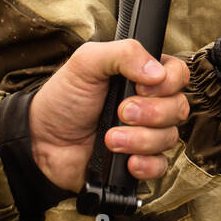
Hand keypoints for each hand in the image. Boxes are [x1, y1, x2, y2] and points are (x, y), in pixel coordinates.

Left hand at [27, 39, 189, 191]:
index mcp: (143, 76)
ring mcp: (145, 134)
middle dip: (151, 113)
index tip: (141, 86)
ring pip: (169, 138)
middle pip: (178, 108)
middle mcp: (150, 104)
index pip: (179, 75)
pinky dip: (146, 164)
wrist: (41, 140)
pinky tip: (126, 161)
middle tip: (120, 112)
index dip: (169, 82)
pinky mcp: (138, 162)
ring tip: (109, 138)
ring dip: (139, 139)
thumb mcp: (87, 62)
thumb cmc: (64, 97)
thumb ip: (123, 53)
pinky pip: (161, 166)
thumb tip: (158, 72)